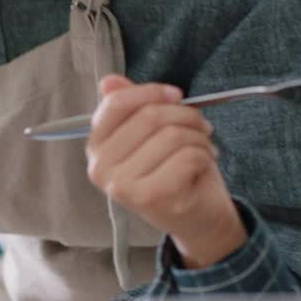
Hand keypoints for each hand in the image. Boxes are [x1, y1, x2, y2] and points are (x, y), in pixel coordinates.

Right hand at [85, 75, 244, 266]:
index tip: (175, 95)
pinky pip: (186, 157)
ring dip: (198, 136)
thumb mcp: (149, 135)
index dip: (150, 92)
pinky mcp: (151, 198)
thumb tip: (109, 81)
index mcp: (96, 148)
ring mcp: (123, 186)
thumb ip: (129, 107)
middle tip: (200, 125)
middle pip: (149, 117)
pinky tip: (204, 163)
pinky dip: (204, 155)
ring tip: (203, 146)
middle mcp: (101, 168)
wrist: (195, 219)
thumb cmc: (173, 171)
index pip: (115, 104)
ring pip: (171, 136)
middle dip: (185, 115)